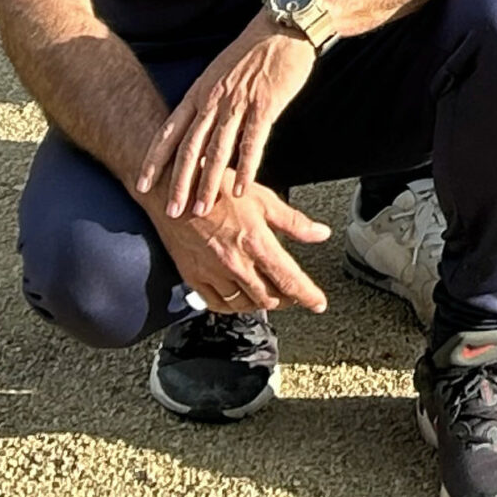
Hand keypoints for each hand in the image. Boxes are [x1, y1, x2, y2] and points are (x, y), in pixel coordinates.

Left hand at [136, 15, 317, 217]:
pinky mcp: (265, 105)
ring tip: (202, 209)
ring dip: (208, 183)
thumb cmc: (254, 49)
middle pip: (189, 148)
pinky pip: (252, 143)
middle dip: (178, 183)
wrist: (283, 26)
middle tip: (172, 211)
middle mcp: (213, 100)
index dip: (154, 161)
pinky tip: (240, 189)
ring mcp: (238, 103)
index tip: (142, 185)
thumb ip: (209, 99)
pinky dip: (245, 169)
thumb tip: (201, 127)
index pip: (169, 132)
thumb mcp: (220, 72)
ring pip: (217, 150)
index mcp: (199, 91)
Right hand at [151, 181, 330, 314]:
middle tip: (295, 295)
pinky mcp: (194, 278)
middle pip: (268, 297)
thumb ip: (294, 222)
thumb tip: (320, 233)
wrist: (175, 193)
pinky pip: (216, 304)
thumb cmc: (217, 190)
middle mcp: (235, 263)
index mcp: (256, 242)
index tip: (319, 304)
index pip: (289, 279)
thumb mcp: (263, 198)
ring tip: (272, 295)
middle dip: (287, 299)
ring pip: (244, 304)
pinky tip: (240, 299)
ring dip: (262, 303)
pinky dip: (233, 306)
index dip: (308, 295)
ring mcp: (212, 274)